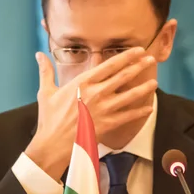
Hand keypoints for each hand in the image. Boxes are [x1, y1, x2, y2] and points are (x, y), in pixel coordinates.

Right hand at [25, 47, 156, 180]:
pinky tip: (149, 107)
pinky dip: (140, 112)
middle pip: (123, 76)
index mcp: (83, 82)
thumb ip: (46, 71)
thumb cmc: (49, 118)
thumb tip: (38, 55)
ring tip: (154, 81)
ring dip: (144, 88)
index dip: (126, 56)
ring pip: (130, 95)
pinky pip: (128, 116)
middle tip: (151, 59)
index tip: (137, 50)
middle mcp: (96, 93)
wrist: (53, 144)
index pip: (110, 65)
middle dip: (139, 67)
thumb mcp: (46, 92)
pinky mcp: (108, 124)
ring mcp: (104, 109)